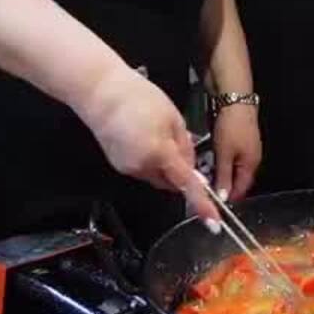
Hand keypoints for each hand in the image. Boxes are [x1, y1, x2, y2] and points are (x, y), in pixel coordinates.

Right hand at [78, 68, 215, 220]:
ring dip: (164, 163)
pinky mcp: (118, 165)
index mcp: (159, 153)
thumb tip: (190, 168)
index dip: (202, 204)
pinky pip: (142, 169)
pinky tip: (143, 136)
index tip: (213, 222)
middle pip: (171, 180)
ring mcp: (127, 168)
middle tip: (180, 141)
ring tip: (156, 131)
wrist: (100, 91)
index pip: (186, 185)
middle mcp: (141, 167)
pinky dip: (150, 159)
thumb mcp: (173, 117)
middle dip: (180, 169)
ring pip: (157, 175)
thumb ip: (185, 146)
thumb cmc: (139, 97)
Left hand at [212, 103, 260, 200]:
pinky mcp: (241, 140)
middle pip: (237, 179)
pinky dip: (221, 160)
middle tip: (205, 186)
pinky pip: (231, 157)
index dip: (227, 197)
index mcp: (251, 165)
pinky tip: (211, 158)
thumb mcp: (224, 155)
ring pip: (233, 168)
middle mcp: (252, 159)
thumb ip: (224, 177)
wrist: (235, 101)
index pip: (241, 190)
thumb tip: (223, 197)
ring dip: (220, 172)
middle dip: (222, 184)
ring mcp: (247, 149)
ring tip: (205, 173)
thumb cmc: (231, 128)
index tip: (211, 200)